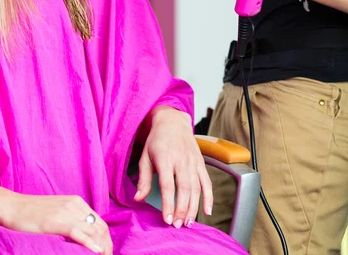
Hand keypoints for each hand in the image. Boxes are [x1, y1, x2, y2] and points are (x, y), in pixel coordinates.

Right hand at [0, 193, 112, 253]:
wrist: (12, 206)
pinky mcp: (55, 221)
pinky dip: (89, 244)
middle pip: (100, 228)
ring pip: (92, 231)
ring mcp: (65, 212)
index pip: (100, 222)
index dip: (106, 240)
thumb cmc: (32, 212)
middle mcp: (74, 205)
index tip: (106, 253)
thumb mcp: (57, 212)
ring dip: (101, 247)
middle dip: (106, 245)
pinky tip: (96, 252)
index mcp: (76, 202)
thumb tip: (84, 235)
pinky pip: (78, 233)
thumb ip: (71, 219)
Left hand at [134, 107, 212, 228]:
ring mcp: (193, 161)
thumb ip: (143, 178)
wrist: (173, 121)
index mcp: (165, 158)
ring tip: (188, 223)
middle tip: (177, 226)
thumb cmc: (157, 140)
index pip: (168, 185)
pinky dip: (209, 197)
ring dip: (193, 207)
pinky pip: (207, 181)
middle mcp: (181, 159)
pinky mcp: (200, 162)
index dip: (168, 204)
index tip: (167, 220)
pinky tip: (207, 211)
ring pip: (196, 187)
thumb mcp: (145, 156)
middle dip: (181, 209)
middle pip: (184, 188)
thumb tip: (138, 199)